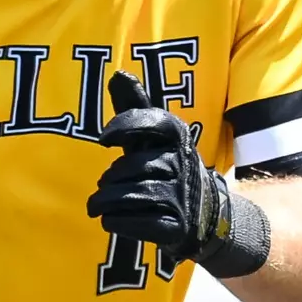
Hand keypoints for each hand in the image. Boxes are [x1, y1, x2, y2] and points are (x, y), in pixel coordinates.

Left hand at [87, 71, 232, 265]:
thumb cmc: (166, 167)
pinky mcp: (177, 227)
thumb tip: (118, 74)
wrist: (203, 214)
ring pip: (132, 196)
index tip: (103, 139)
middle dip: (109, 178)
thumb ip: (134, 107)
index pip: (155, 122)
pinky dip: (118, 222)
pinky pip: (141, 223)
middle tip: (104, 184)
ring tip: (97, 205)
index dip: (126, 126)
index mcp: (177, 137)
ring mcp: (181, 197)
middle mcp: (182, 164)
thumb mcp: (153, 138)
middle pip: (132, 167)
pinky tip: (109, 221)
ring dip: (106, 202)